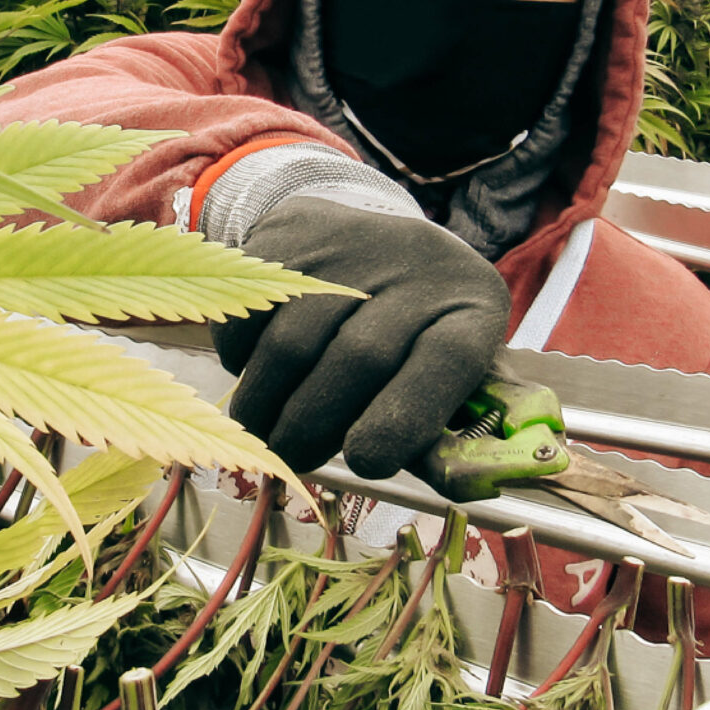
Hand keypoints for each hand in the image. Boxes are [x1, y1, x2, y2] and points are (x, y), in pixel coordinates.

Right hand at [212, 196, 509, 477]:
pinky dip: (241, 360)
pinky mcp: (291, 235)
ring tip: (263, 433)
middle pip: (359, 357)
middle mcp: (416, 266)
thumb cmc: (408, 332)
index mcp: (468, 310)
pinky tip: (255, 374)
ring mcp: (351, 244)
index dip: (404, 418)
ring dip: (266, 404)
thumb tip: (390, 474)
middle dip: (314, 425)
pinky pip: (251, 313)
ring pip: (292, 342)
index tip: (364, 462)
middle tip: (291, 460)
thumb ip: (420, 424)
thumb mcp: (436, 368)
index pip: (447, 361)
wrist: (368, 238)